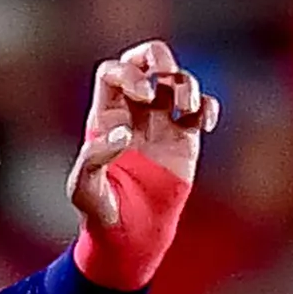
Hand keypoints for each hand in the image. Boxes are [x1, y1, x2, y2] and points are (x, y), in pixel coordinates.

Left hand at [66, 40, 213, 285]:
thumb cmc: (101, 215)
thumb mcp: (84, 190)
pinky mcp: (186, 142)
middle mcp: (133, 114)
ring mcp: (161, 125)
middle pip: (143, 61)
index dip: (129, 73)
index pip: (113, 72)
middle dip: (156, 56)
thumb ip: (94, 160)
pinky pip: (200, 110)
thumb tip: (125, 134)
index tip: (143, 93)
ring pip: (176, 81)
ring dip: (186, 84)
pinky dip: (208, 106)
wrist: (131, 238)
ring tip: (187, 110)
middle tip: (165, 71)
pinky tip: (204, 123)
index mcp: (105, 117)